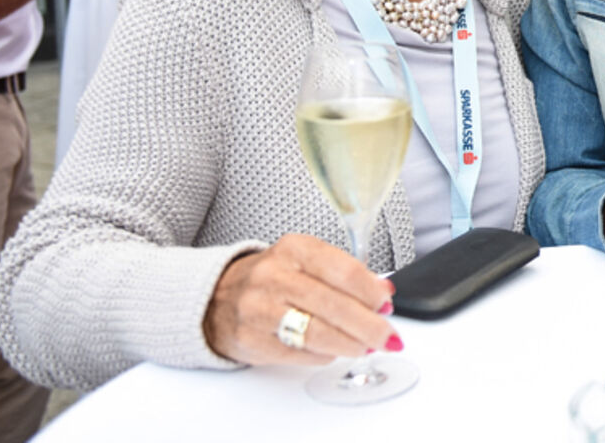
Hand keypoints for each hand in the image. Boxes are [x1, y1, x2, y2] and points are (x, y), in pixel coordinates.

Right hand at [203, 234, 398, 366]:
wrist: (216, 297)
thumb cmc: (273, 278)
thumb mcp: (306, 260)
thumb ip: (344, 273)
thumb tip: (383, 293)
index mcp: (294, 249)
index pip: (343, 270)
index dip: (371, 292)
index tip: (387, 304)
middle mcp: (274, 276)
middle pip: (334, 306)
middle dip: (369, 325)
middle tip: (388, 336)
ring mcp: (259, 310)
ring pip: (317, 333)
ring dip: (351, 344)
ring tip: (367, 347)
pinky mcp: (252, 341)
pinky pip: (298, 353)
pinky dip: (324, 354)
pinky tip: (336, 351)